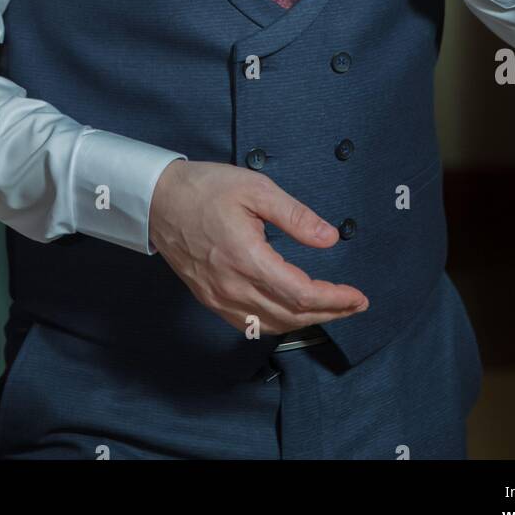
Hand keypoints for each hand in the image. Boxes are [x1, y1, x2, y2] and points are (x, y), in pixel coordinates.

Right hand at [149, 160, 368, 335]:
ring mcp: (218, 297)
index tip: (357, 296)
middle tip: (353, 305)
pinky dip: (276, 323)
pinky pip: (248, 324)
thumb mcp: (256, 189)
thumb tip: (329, 238)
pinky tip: (290, 312)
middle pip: (290, 316)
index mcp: (247, 259)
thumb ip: (295, 216)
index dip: (334, 299)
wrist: (157, 200)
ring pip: (270, 325)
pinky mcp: (209, 298)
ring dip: (304, 322)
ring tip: (329, 309)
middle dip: (329, 314)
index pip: (301, 294)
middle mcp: (232, 286)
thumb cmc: (204, 189)